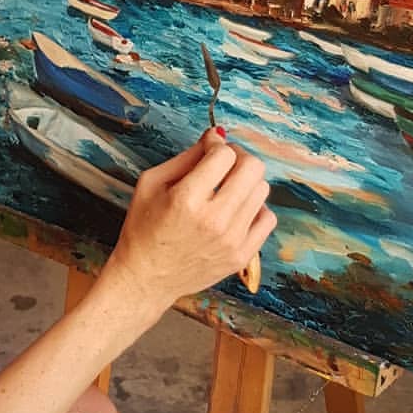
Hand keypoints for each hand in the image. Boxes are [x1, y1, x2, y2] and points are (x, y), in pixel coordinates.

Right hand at [106, 129, 275, 312]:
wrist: (146, 278)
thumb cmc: (143, 228)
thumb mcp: (152, 183)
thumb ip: (186, 156)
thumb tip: (216, 135)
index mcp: (186, 199)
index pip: (224, 155)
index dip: (217, 145)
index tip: (209, 149)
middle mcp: (214, 220)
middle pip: (252, 168)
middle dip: (238, 157)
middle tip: (224, 163)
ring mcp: (231, 240)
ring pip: (262, 190)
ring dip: (246, 181)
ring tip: (226, 188)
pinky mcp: (242, 256)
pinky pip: (268, 218)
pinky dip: (255, 208)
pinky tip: (236, 210)